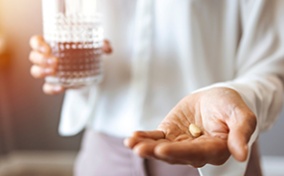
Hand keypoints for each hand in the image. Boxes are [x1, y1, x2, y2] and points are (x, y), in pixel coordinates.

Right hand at [29, 35, 112, 94]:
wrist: (89, 67)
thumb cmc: (86, 51)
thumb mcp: (94, 46)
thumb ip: (102, 45)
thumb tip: (108, 48)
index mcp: (52, 43)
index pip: (36, 41)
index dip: (37, 44)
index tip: (47, 48)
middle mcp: (47, 57)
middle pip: (33, 57)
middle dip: (40, 59)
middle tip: (55, 61)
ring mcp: (50, 71)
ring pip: (36, 71)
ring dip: (41, 71)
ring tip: (54, 71)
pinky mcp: (55, 83)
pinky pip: (47, 88)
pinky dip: (51, 89)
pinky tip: (61, 87)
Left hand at [124, 87, 255, 166]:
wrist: (215, 98)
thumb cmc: (230, 105)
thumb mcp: (241, 113)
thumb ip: (241, 132)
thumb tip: (241, 154)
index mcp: (216, 149)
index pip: (198, 153)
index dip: (180, 152)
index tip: (162, 150)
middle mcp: (197, 151)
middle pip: (176, 154)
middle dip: (157, 152)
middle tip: (140, 149)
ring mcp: (181, 144)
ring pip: (163, 148)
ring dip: (146, 146)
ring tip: (131, 143)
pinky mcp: (170, 134)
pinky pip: (156, 138)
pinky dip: (145, 137)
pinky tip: (132, 137)